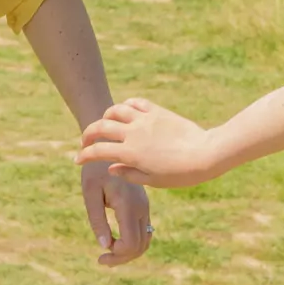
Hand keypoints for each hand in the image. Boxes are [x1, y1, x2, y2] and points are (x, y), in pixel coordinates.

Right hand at [76, 97, 222, 187]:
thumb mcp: (154, 181)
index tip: (78, 160)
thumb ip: (129, 174)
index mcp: (130, 153)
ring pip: (115, 110)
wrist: (205, 154)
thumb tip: (111, 168)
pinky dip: (126, 106)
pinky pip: (135, 103)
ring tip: (105, 124)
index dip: (84, 155)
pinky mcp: (156, 111)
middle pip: (100, 127)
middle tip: (85, 141)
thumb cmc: (181, 174)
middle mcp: (133, 133)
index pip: (98, 151)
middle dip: (88, 134)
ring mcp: (144, 120)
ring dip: (105, 117)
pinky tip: (125, 111)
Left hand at [81, 157, 152, 266]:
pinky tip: (115, 241)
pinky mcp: (143, 206)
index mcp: (128, 204)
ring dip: (128, 252)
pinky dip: (132, 243)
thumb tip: (104, 245)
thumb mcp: (90, 191)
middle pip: (140, 246)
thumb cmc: (95, 168)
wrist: (110, 145)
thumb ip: (96, 219)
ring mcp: (145, 207)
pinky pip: (144, 232)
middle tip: (101, 260)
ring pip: (145, 241)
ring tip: (108, 253)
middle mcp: (141, 208)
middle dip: (122, 258)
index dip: (117, 255)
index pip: (131, 243)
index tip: (100, 255)